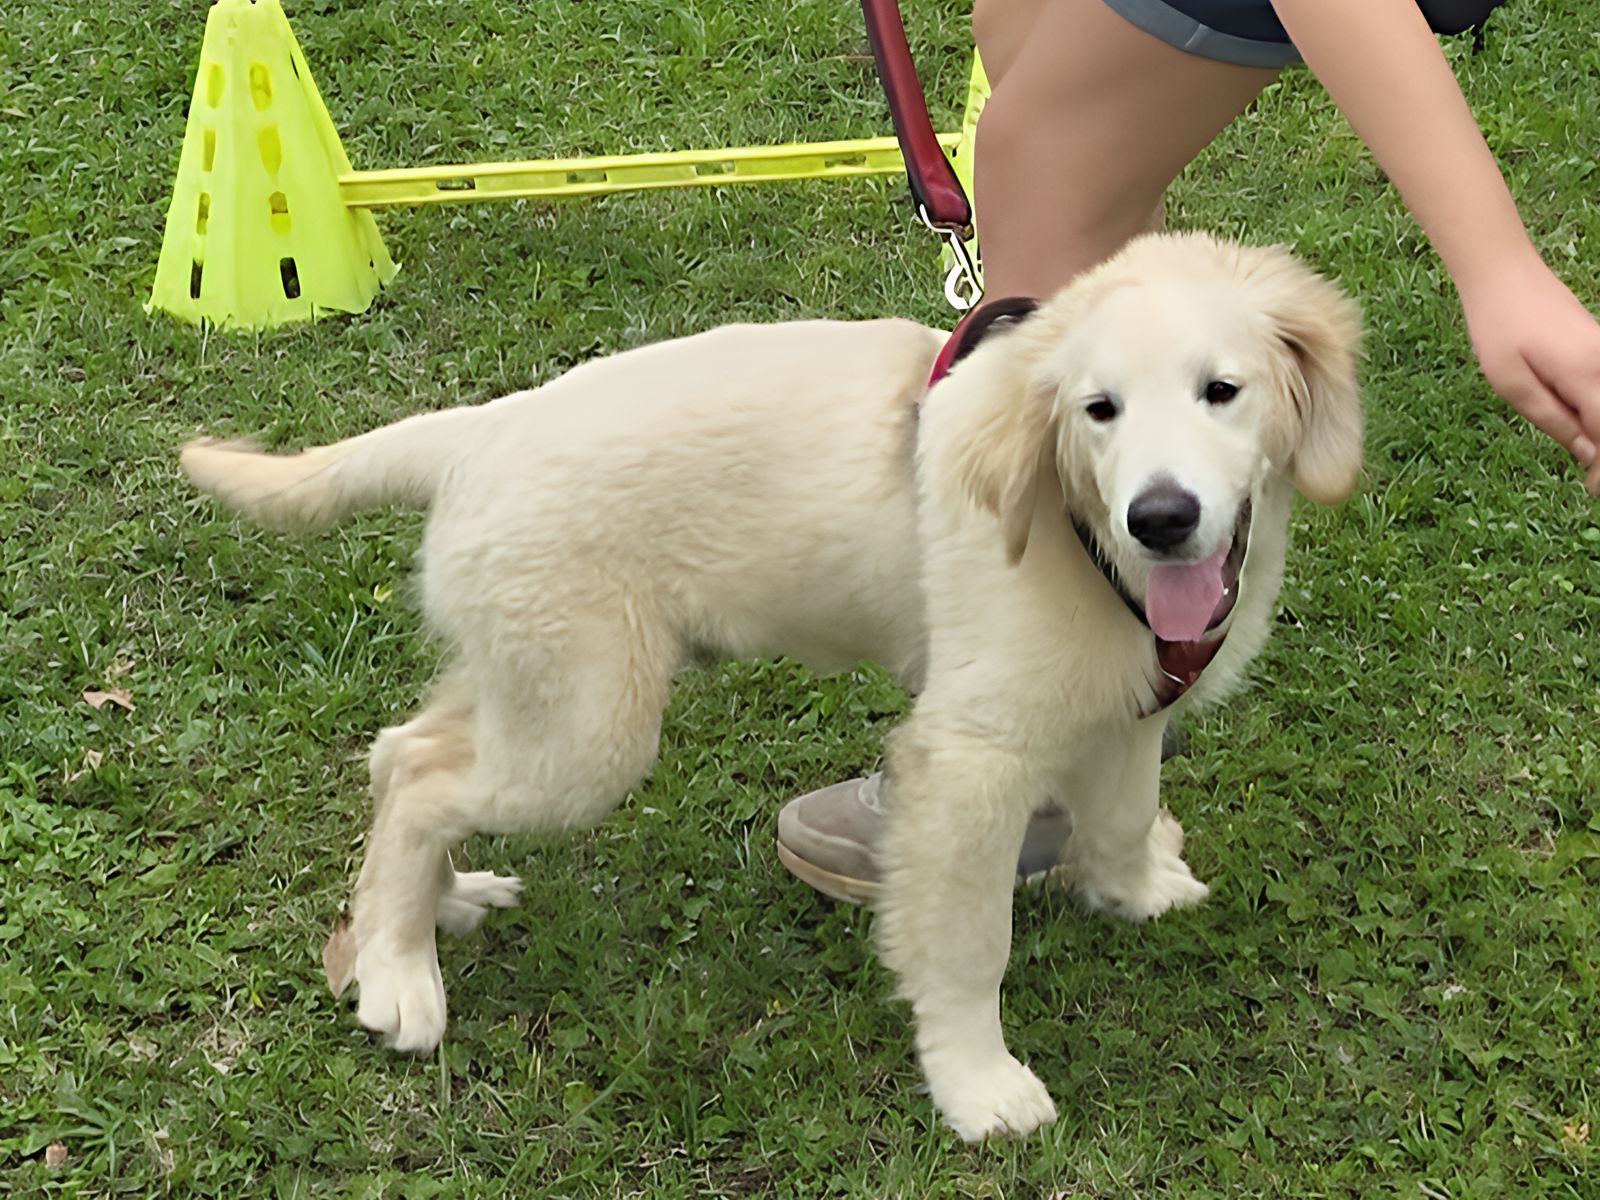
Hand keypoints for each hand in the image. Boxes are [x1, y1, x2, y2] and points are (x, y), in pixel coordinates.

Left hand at [1459, 257, 1599, 493]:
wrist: (1505, 276)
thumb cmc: (1500, 328)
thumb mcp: (1512, 384)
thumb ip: (1551, 419)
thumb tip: (1586, 453)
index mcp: (1587, 375)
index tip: (1591, 489)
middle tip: (1589, 480)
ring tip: (1585, 456)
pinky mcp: (1599, 348)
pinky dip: (1599, 412)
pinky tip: (1580, 424)